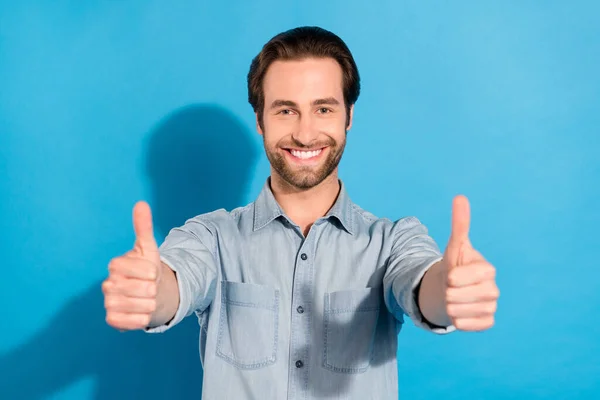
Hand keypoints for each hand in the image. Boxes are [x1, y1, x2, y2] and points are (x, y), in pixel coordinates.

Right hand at [102, 201, 161, 330]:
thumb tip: (141, 204)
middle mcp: (108, 284)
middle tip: (150, 287)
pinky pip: (131, 322)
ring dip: (150, 304)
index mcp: (116, 265)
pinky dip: (142, 319)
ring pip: (139, 306)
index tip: (151, 271)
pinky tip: (142, 312)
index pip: (142, 270)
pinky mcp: (112, 319)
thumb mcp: (149, 248)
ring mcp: (108, 302)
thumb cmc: (148, 270)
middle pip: (143, 289)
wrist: (149, 294)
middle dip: (153, 289)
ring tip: (147, 299)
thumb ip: (143, 227)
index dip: (152, 272)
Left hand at [443, 195, 498, 330]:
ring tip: (454, 297)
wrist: (453, 288)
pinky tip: (459, 311)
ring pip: (458, 312)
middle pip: (456, 296)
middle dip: (447, 292)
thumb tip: (460, 197)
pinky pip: (465, 325)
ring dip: (449, 306)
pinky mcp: (487, 322)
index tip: (451, 274)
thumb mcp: (454, 245)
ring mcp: (491, 306)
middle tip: (451, 287)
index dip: (450, 277)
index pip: (459, 278)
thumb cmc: (455, 265)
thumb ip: (460, 224)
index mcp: (487, 269)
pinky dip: (457, 320)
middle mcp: (494, 288)